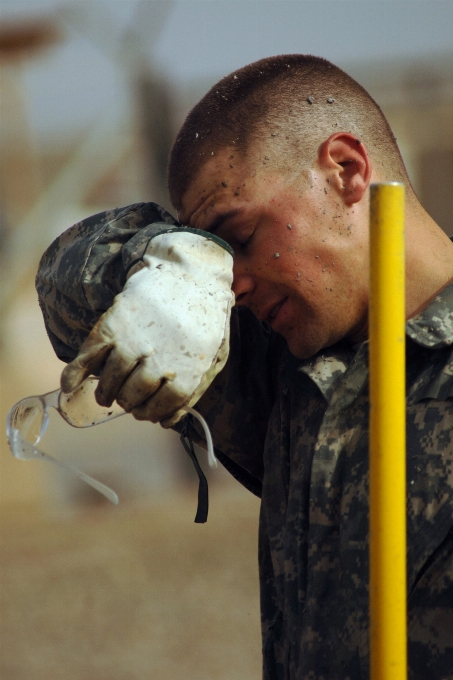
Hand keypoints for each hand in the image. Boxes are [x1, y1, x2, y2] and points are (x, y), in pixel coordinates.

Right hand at [60, 230, 233, 425]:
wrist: (191, 273)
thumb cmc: (204, 319)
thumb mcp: (215, 356)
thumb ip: (195, 390)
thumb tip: (170, 420)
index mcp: (188, 369)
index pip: (163, 407)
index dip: (152, 413)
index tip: (147, 413)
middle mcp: (160, 358)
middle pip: (135, 395)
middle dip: (129, 403)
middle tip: (127, 401)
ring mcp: (135, 341)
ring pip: (112, 380)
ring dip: (106, 392)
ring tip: (106, 395)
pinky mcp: (116, 323)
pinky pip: (91, 354)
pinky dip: (76, 371)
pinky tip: (69, 384)